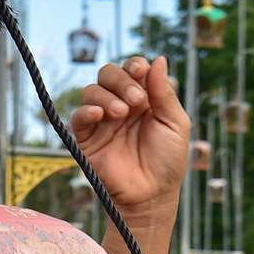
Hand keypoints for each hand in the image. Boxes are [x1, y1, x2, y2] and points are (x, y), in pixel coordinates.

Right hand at [70, 55, 190, 229]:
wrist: (151, 195)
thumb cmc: (168, 161)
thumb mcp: (175, 123)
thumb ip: (164, 92)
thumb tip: (158, 58)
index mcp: (144, 99)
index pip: (132, 69)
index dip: (134, 65)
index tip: (141, 72)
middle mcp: (121, 105)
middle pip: (109, 74)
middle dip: (122, 80)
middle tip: (137, 101)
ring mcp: (102, 121)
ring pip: (92, 90)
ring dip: (107, 95)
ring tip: (121, 113)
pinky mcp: (86, 138)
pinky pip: (78, 116)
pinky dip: (86, 110)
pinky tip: (101, 115)